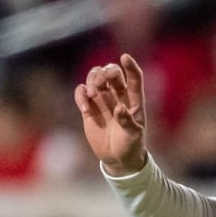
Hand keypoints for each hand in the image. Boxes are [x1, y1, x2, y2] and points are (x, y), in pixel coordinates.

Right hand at [74, 52, 148, 175]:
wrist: (117, 159)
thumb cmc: (130, 146)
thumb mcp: (133, 136)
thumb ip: (127, 121)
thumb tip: (119, 108)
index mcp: (134, 100)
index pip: (134, 78)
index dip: (130, 66)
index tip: (125, 57)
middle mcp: (118, 96)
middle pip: (111, 73)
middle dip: (105, 72)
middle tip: (101, 82)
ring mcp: (103, 100)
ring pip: (95, 77)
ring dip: (92, 80)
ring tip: (92, 94)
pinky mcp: (90, 107)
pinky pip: (82, 92)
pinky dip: (81, 96)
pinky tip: (85, 109)